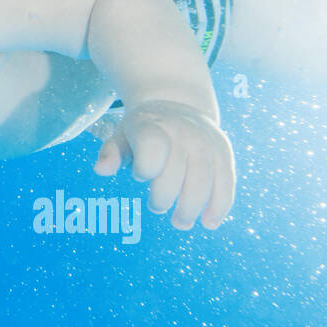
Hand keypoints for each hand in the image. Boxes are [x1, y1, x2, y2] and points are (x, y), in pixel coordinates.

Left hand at [94, 99, 234, 229]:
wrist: (177, 104)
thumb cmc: (144, 128)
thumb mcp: (122, 134)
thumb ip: (111, 152)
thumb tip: (101, 170)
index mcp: (153, 127)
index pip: (152, 152)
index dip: (144, 170)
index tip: (139, 175)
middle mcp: (183, 134)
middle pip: (177, 174)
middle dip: (164, 198)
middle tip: (155, 206)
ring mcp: (206, 143)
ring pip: (204, 182)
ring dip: (191, 209)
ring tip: (180, 222)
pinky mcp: (224, 153)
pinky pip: (226, 183)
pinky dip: (219, 206)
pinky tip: (209, 222)